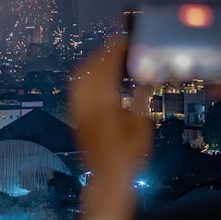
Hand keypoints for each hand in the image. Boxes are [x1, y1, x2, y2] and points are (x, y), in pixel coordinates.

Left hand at [69, 38, 153, 219]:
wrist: (107, 180)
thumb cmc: (129, 156)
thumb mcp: (142, 125)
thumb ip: (141, 97)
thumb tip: (145, 75)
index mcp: (104, 104)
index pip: (106, 67)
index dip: (116, 49)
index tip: (127, 40)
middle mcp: (86, 104)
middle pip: (90, 68)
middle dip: (104, 52)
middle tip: (121, 45)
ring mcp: (77, 110)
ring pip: (80, 76)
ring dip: (94, 62)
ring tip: (111, 57)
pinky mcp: (76, 116)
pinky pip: (77, 88)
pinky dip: (87, 75)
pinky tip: (99, 76)